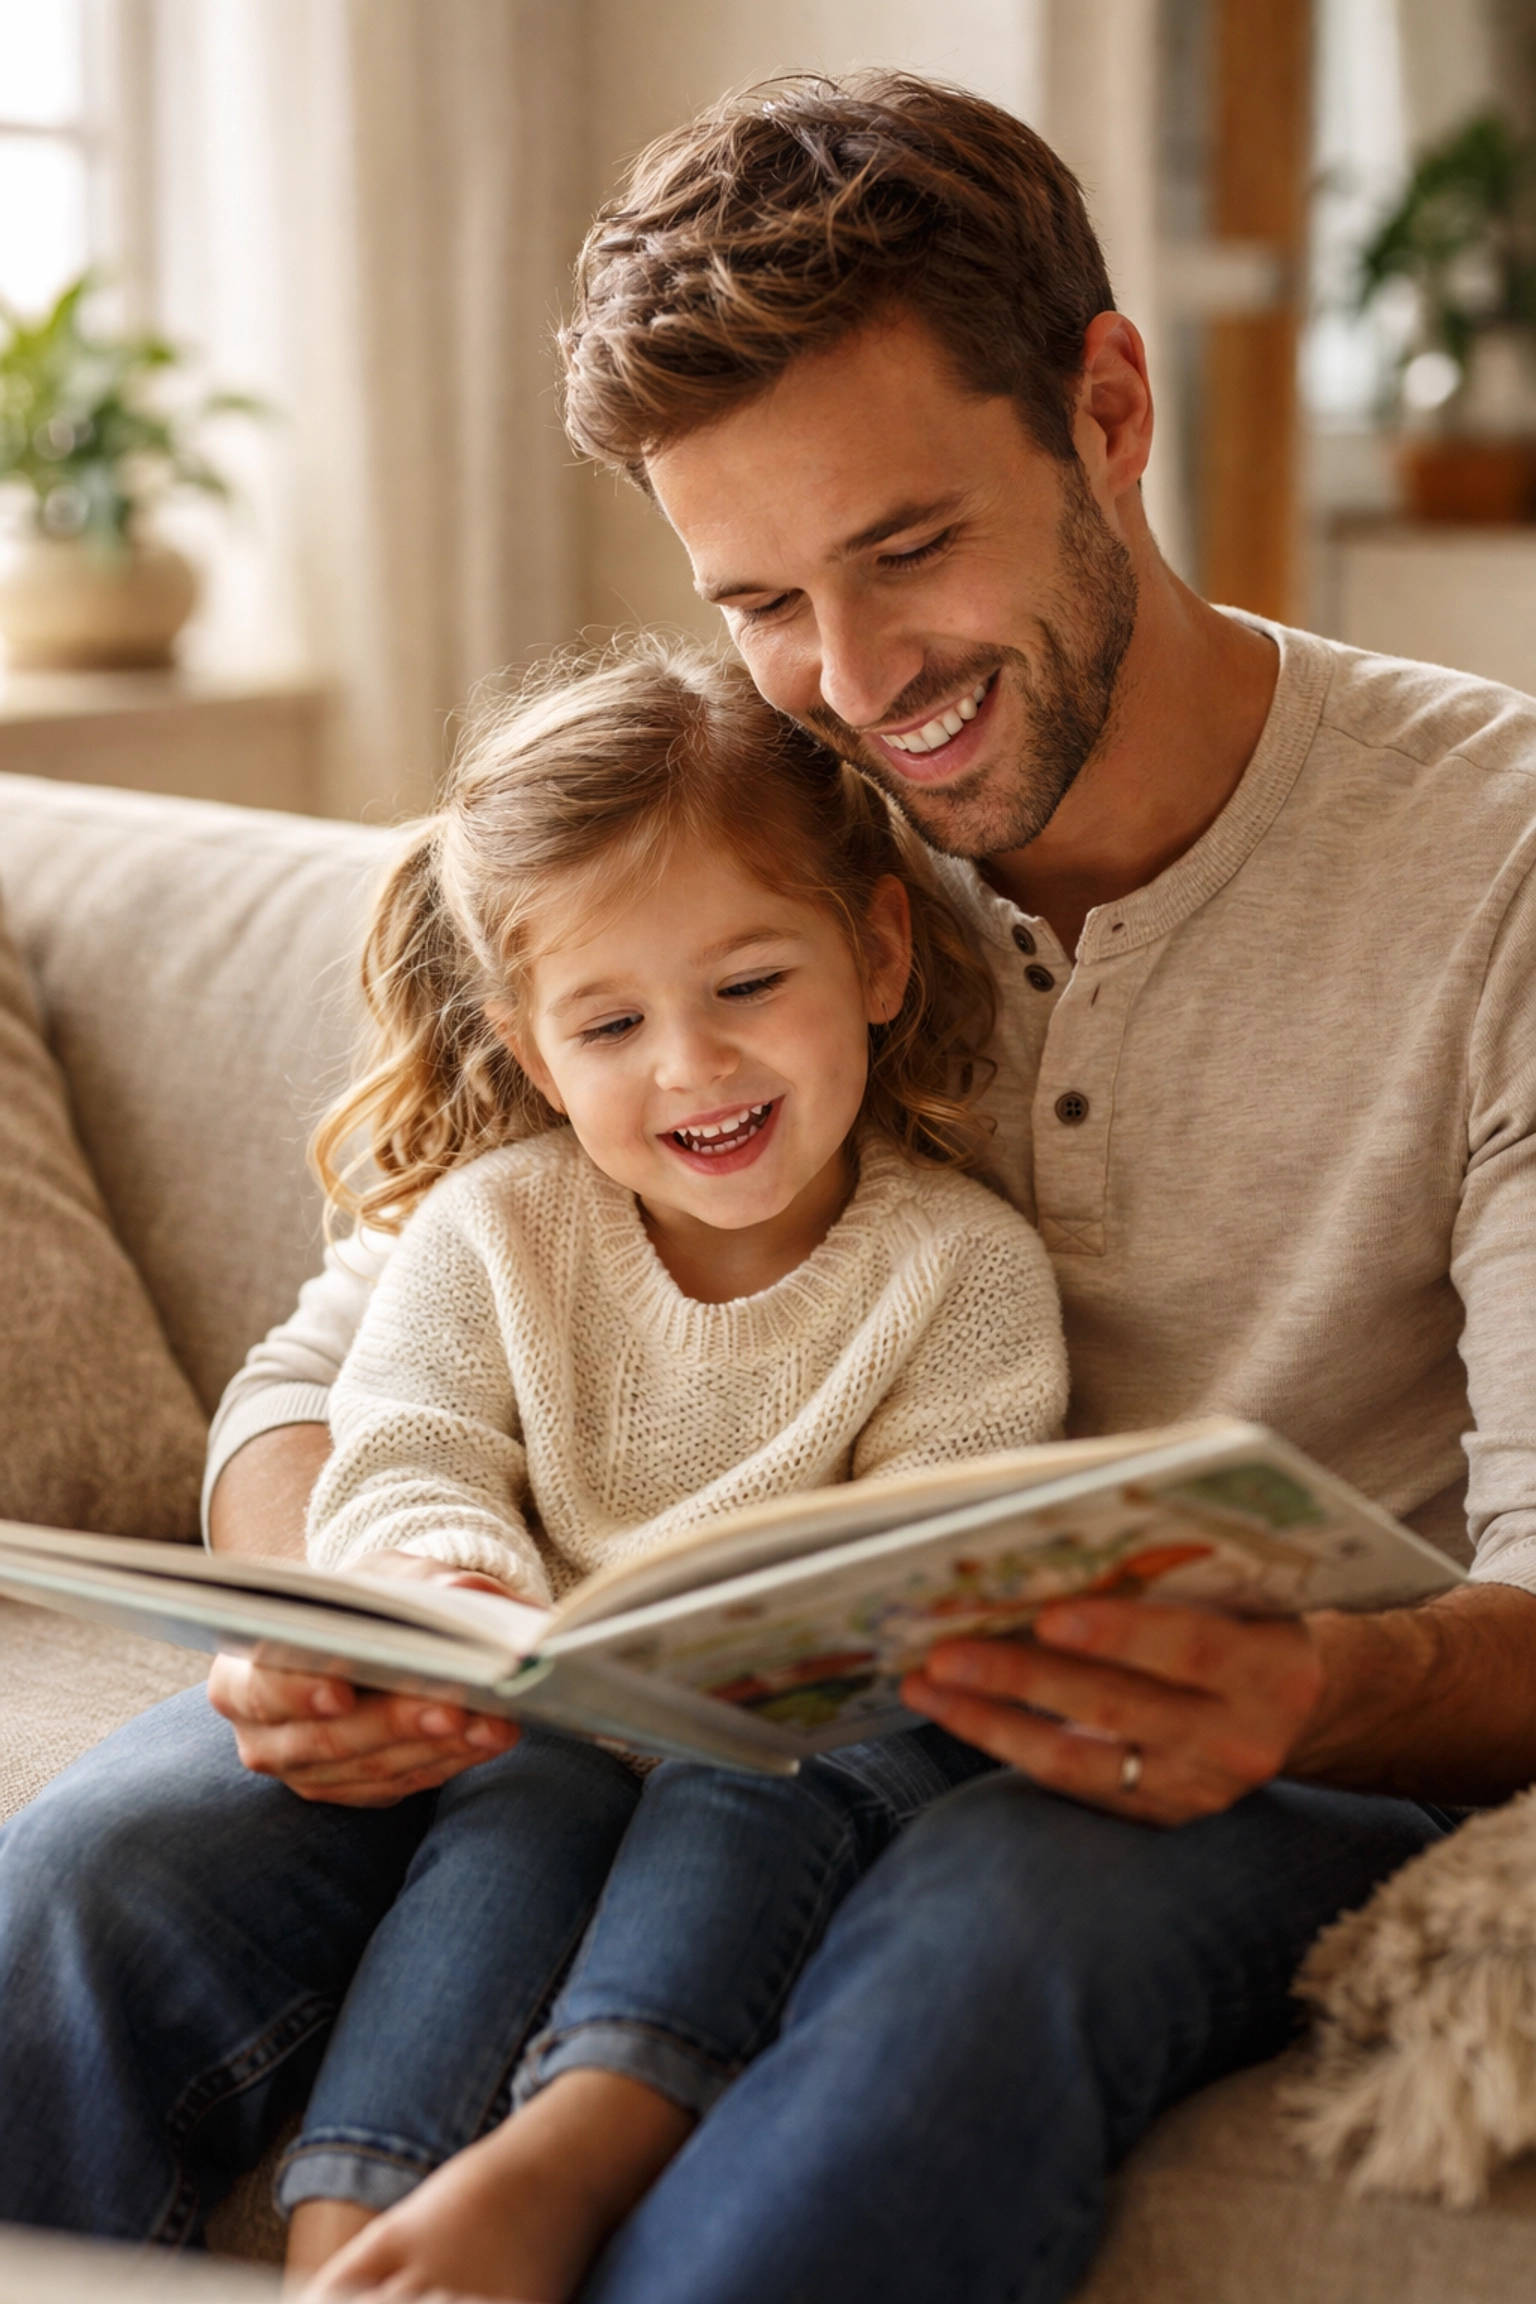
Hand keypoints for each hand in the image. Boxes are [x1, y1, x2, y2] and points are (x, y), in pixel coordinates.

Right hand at [208, 1550, 526, 1805]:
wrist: (363, 1636)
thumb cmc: (361, 1600)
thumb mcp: (383, 1574)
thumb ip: (416, 1580)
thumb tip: (460, 1593)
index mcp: (241, 1673)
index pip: (261, 1689)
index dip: (299, 1692)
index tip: (341, 1692)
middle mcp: (264, 1736)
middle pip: (328, 1739)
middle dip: (394, 1722)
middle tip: (450, 1706)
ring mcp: (307, 1773)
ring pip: (374, 1769)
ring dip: (438, 1746)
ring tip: (492, 1721)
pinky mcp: (353, 1793)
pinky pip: (404, 1784)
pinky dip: (451, 1759)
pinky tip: (490, 1736)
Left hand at [901, 1599, 1324, 1826]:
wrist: (1310, 1706)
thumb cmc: (1255, 1617)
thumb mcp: (1245, 1594)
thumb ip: (1177, 1580)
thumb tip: (1053, 1548)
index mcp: (1272, 1670)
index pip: (1191, 1650)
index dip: (1119, 1634)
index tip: (1046, 1613)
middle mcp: (1240, 1741)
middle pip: (1117, 1708)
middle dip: (1022, 1678)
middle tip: (945, 1653)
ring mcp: (1200, 1791)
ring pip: (1082, 1761)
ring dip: (993, 1723)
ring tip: (927, 1687)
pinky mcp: (1166, 1818)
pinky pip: (1078, 1786)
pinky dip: (1015, 1748)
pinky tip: (963, 1716)